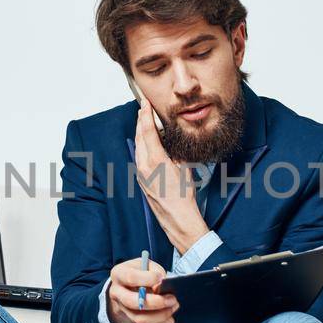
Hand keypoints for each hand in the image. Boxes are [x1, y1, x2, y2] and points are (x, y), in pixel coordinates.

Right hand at [106, 256, 177, 322]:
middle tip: (172, 299)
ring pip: (139, 319)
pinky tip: (170, 317)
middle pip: (132, 302)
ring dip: (160, 315)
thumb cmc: (141, 272)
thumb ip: (155, 271)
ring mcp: (123, 308)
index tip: (162, 279)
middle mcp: (117, 293)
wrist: (130, 284)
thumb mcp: (146, 264)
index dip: (149, 279)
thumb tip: (163, 284)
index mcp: (119, 274)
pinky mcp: (133, 319)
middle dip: (155, 302)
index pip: (131, 278)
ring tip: (173, 306)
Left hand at [134, 96, 209, 253]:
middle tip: (143, 109)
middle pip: (139, 137)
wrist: (178, 219)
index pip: (147, 131)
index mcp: (155, 160)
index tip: (144, 104)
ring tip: (144, 123)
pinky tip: (147, 145)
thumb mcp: (184, 168)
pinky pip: (139, 158)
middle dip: (140, 121)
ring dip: (140, 134)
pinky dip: (142, 147)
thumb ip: (175, 153)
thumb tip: (172, 144)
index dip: (145, 115)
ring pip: (138, 148)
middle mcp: (144, 166)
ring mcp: (141, 174)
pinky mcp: (141, 181)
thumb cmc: (184, 197)